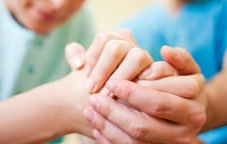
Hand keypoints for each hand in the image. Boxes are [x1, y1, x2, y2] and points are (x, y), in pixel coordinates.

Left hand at [65, 29, 151, 92]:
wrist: (109, 98)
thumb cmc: (96, 82)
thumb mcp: (82, 66)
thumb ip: (74, 54)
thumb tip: (78, 62)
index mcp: (114, 39)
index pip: (103, 39)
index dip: (93, 59)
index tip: (85, 78)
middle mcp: (130, 45)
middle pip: (116, 48)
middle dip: (103, 70)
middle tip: (91, 90)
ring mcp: (146, 58)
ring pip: (137, 57)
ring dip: (121, 76)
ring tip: (110, 95)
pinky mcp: (158, 71)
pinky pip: (158, 70)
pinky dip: (147, 79)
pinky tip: (132, 93)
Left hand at [85, 46, 206, 143]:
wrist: (187, 112)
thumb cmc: (183, 86)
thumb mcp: (188, 71)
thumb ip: (180, 59)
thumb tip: (165, 50)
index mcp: (192, 108)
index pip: (157, 101)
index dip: (132, 92)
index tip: (111, 82)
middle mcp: (184, 131)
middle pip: (143, 124)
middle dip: (114, 111)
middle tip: (94, 97)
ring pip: (134, 139)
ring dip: (108, 125)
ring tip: (89, 111)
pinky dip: (111, 139)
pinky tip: (97, 127)